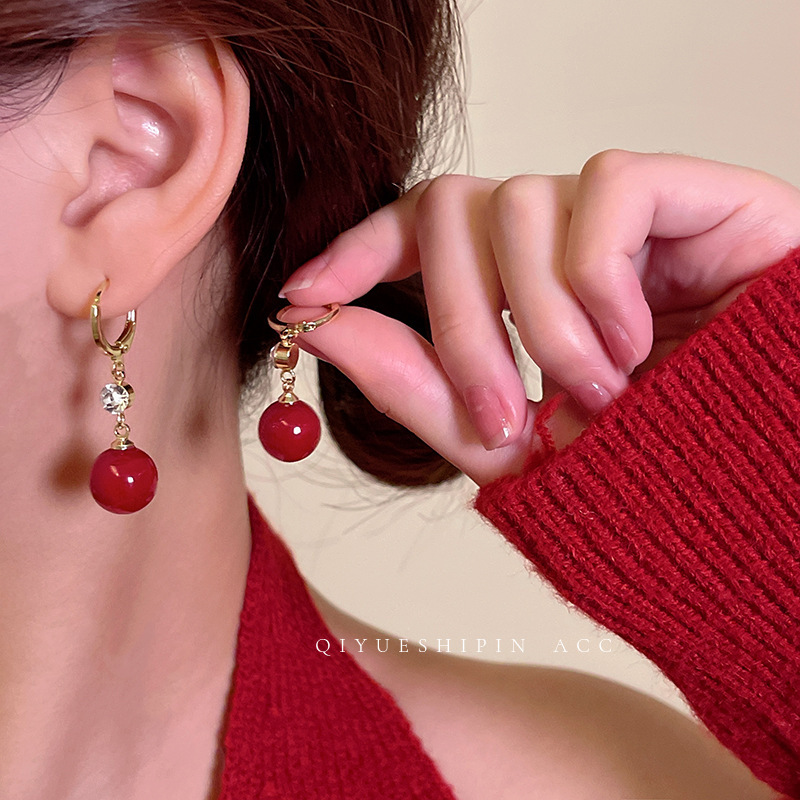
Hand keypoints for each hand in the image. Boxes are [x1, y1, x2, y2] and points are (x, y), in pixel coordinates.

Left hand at [279, 150, 799, 485]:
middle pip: (453, 210)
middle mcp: (562, 238)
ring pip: (519, 204)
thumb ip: (411, 383)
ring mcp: (624, 212)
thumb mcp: (505, 442)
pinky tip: (638, 340)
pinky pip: (607, 190)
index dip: (357, 247)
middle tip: (502, 414)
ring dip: (540, 321)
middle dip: (455, 324)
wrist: (751, 488)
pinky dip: (599, 279)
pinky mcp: (691, 192)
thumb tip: (315, 320)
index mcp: (520, 285)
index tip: (303, 293)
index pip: (422, 224)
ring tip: (597, 392)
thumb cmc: (638, 463)